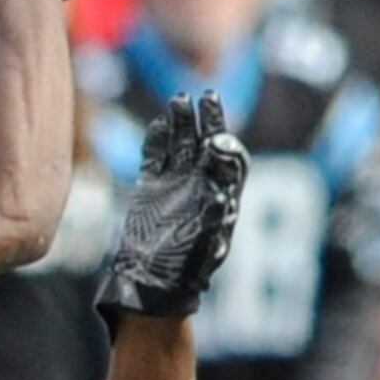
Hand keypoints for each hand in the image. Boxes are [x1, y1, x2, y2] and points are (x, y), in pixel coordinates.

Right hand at [95, 91, 250, 322]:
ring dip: (181, 123)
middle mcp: (199, 184)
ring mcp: (174, 183)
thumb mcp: (205, 247)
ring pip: (181, 144)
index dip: (226, 144)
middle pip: (206, 143)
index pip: (229, 160)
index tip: (219, 136)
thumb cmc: (184, 270)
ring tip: (179, 101)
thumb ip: (213, 219)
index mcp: (220, 196)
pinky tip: (158, 126)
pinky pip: (154, 157)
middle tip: (208, 97)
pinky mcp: (150, 186)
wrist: (151, 282)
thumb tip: (221, 194)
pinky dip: (156, 141)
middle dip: (208, 121)